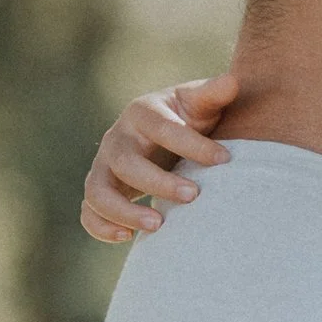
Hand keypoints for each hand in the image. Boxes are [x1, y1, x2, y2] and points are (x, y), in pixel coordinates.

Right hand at [82, 71, 237, 243]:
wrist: (165, 133)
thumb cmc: (188, 116)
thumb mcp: (200, 103)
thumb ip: (214, 94)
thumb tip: (233, 82)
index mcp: (142, 112)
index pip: (163, 128)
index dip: (192, 145)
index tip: (225, 160)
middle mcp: (117, 139)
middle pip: (126, 162)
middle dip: (159, 181)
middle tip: (194, 196)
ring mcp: (104, 166)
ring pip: (98, 191)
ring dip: (125, 211)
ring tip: (159, 226)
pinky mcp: (101, 190)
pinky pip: (88, 212)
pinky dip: (101, 227)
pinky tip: (129, 239)